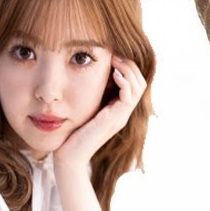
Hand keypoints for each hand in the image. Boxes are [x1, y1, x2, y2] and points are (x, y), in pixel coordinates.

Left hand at [53, 55, 146, 170]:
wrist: (68, 156)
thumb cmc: (71, 132)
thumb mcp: (84, 107)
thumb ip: (91, 94)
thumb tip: (89, 73)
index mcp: (118, 109)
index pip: (135, 83)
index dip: (127, 66)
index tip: (112, 55)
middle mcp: (123, 112)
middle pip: (141, 82)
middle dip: (130, 65)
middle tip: (115, 54)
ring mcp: (121, 116)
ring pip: (138, 87)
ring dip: (128, 70)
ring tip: (115, 60)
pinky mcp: (115, 119)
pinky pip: (129, 97)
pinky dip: (124, 82)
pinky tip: (114, 74)